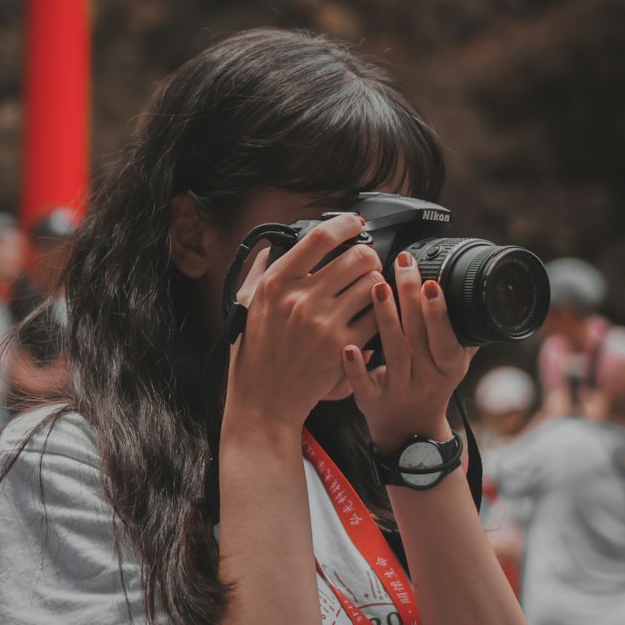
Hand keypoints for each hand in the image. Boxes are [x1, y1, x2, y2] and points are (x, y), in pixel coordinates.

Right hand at [225, 213, 380, 430]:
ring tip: (369, 290)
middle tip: (367, 262)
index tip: (355, 224)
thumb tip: (270, 246)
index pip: (319, 239)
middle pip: (356, 257)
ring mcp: (324, 324)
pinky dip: (380, 313)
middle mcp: (300, 300)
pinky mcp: (344, 348)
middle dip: (369, 255)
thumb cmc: (254, 354)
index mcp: (276, 284)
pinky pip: (377, 316)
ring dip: (376, 283)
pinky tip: (373, 315)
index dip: (344, 225)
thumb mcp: (245, 307)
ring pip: (372, 284)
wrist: (265, 401)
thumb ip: (258, 272)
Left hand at [341, 251, 474, 452]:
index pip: (446, 339)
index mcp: (449, 368)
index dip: (439, 313)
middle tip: (403, 265)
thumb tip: (477, 297)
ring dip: (385, 318)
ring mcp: (398, 390)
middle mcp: (426, 379)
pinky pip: (363, 383)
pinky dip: (356, 366)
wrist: (409, 429)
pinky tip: (348, 345)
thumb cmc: (431, 386)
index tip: (432, 284)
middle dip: (410, 296)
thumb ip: (463, 335)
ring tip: (377, 287)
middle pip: (418, 335)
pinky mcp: (372, 401)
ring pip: (394, 352)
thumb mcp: (454, 365)